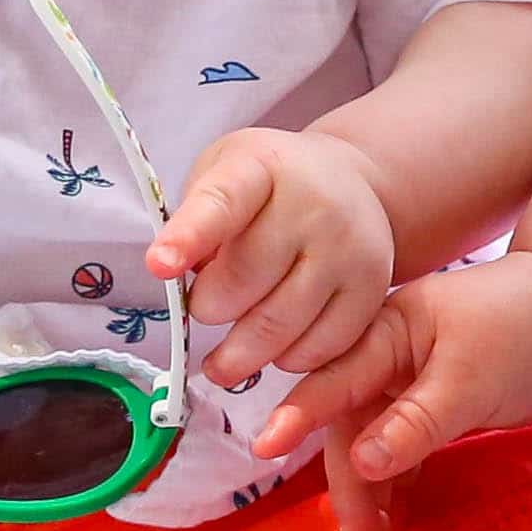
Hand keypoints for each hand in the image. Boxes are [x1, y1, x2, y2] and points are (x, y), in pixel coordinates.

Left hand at [151, 128, 397, 399]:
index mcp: (262, 168)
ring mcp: (349, 248)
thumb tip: (182, 280)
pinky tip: (275, 351)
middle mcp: (314, 204)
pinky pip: (320, 347)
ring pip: (279, 325)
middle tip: (206, 308)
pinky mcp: (372, 289)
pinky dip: (287, 360)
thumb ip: (197, 221)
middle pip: (244, 280)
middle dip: (209, 307)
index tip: (159, 265)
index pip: (222, 203)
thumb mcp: (223, 173)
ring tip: (222, 362)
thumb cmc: (270, 184)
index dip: (188, 236)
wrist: (351, 181)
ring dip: (241, 353)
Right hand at [258, 253, 531, 530]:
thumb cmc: (529, 329)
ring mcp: (413, 382)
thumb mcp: (471, 378)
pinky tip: (397, 519)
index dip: (298, 418)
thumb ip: (415, 422)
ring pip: (376, 444)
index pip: (333, 383)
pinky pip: (405, 449)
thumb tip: (361, 463)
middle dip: (351, 488)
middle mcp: (389, 356)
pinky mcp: (438, 405)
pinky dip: (400, 483)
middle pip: (351, 427)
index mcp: (386, 332)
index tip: (264, 450)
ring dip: (374, 494)